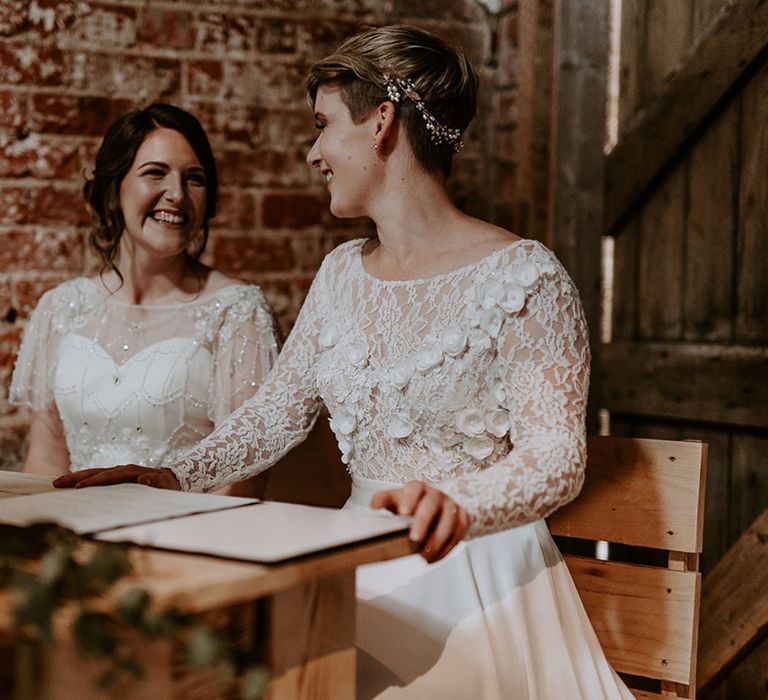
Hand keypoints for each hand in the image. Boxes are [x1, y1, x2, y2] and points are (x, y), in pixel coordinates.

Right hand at [53, 465, 180, 489]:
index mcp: (132, 472)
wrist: (172, 478)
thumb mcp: (166, 486)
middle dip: (76, 477)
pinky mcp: (116, 476)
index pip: (109, 476)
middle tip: (57, 483)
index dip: (93, 482)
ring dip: (76, 477)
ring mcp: (118, 471)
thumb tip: (144, 479)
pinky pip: (97, 476)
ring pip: (94, 472)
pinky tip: (71, 485)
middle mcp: (123, 469)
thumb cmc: (168, 485)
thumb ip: (157, 483)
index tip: (78, 488)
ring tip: (58, 482)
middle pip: (96, 472)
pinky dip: (84, 479)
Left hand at [370, 480, 469, 562]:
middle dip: (423, 522)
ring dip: (437, 540)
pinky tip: (434, 558)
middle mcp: (436, 494)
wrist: (436, 508)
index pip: (414, 488)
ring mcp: (451, 506)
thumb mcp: (395, 501)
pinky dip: (447, 548)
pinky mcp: (463, 518)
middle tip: (414, 539)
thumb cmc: (410, 505)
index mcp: (418, 488)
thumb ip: (383, 500)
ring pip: (449, 521)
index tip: (403, 511)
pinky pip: (459, 533)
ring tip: (423, 556)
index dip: (409, 498)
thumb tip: (372, 505)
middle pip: (431, 505)